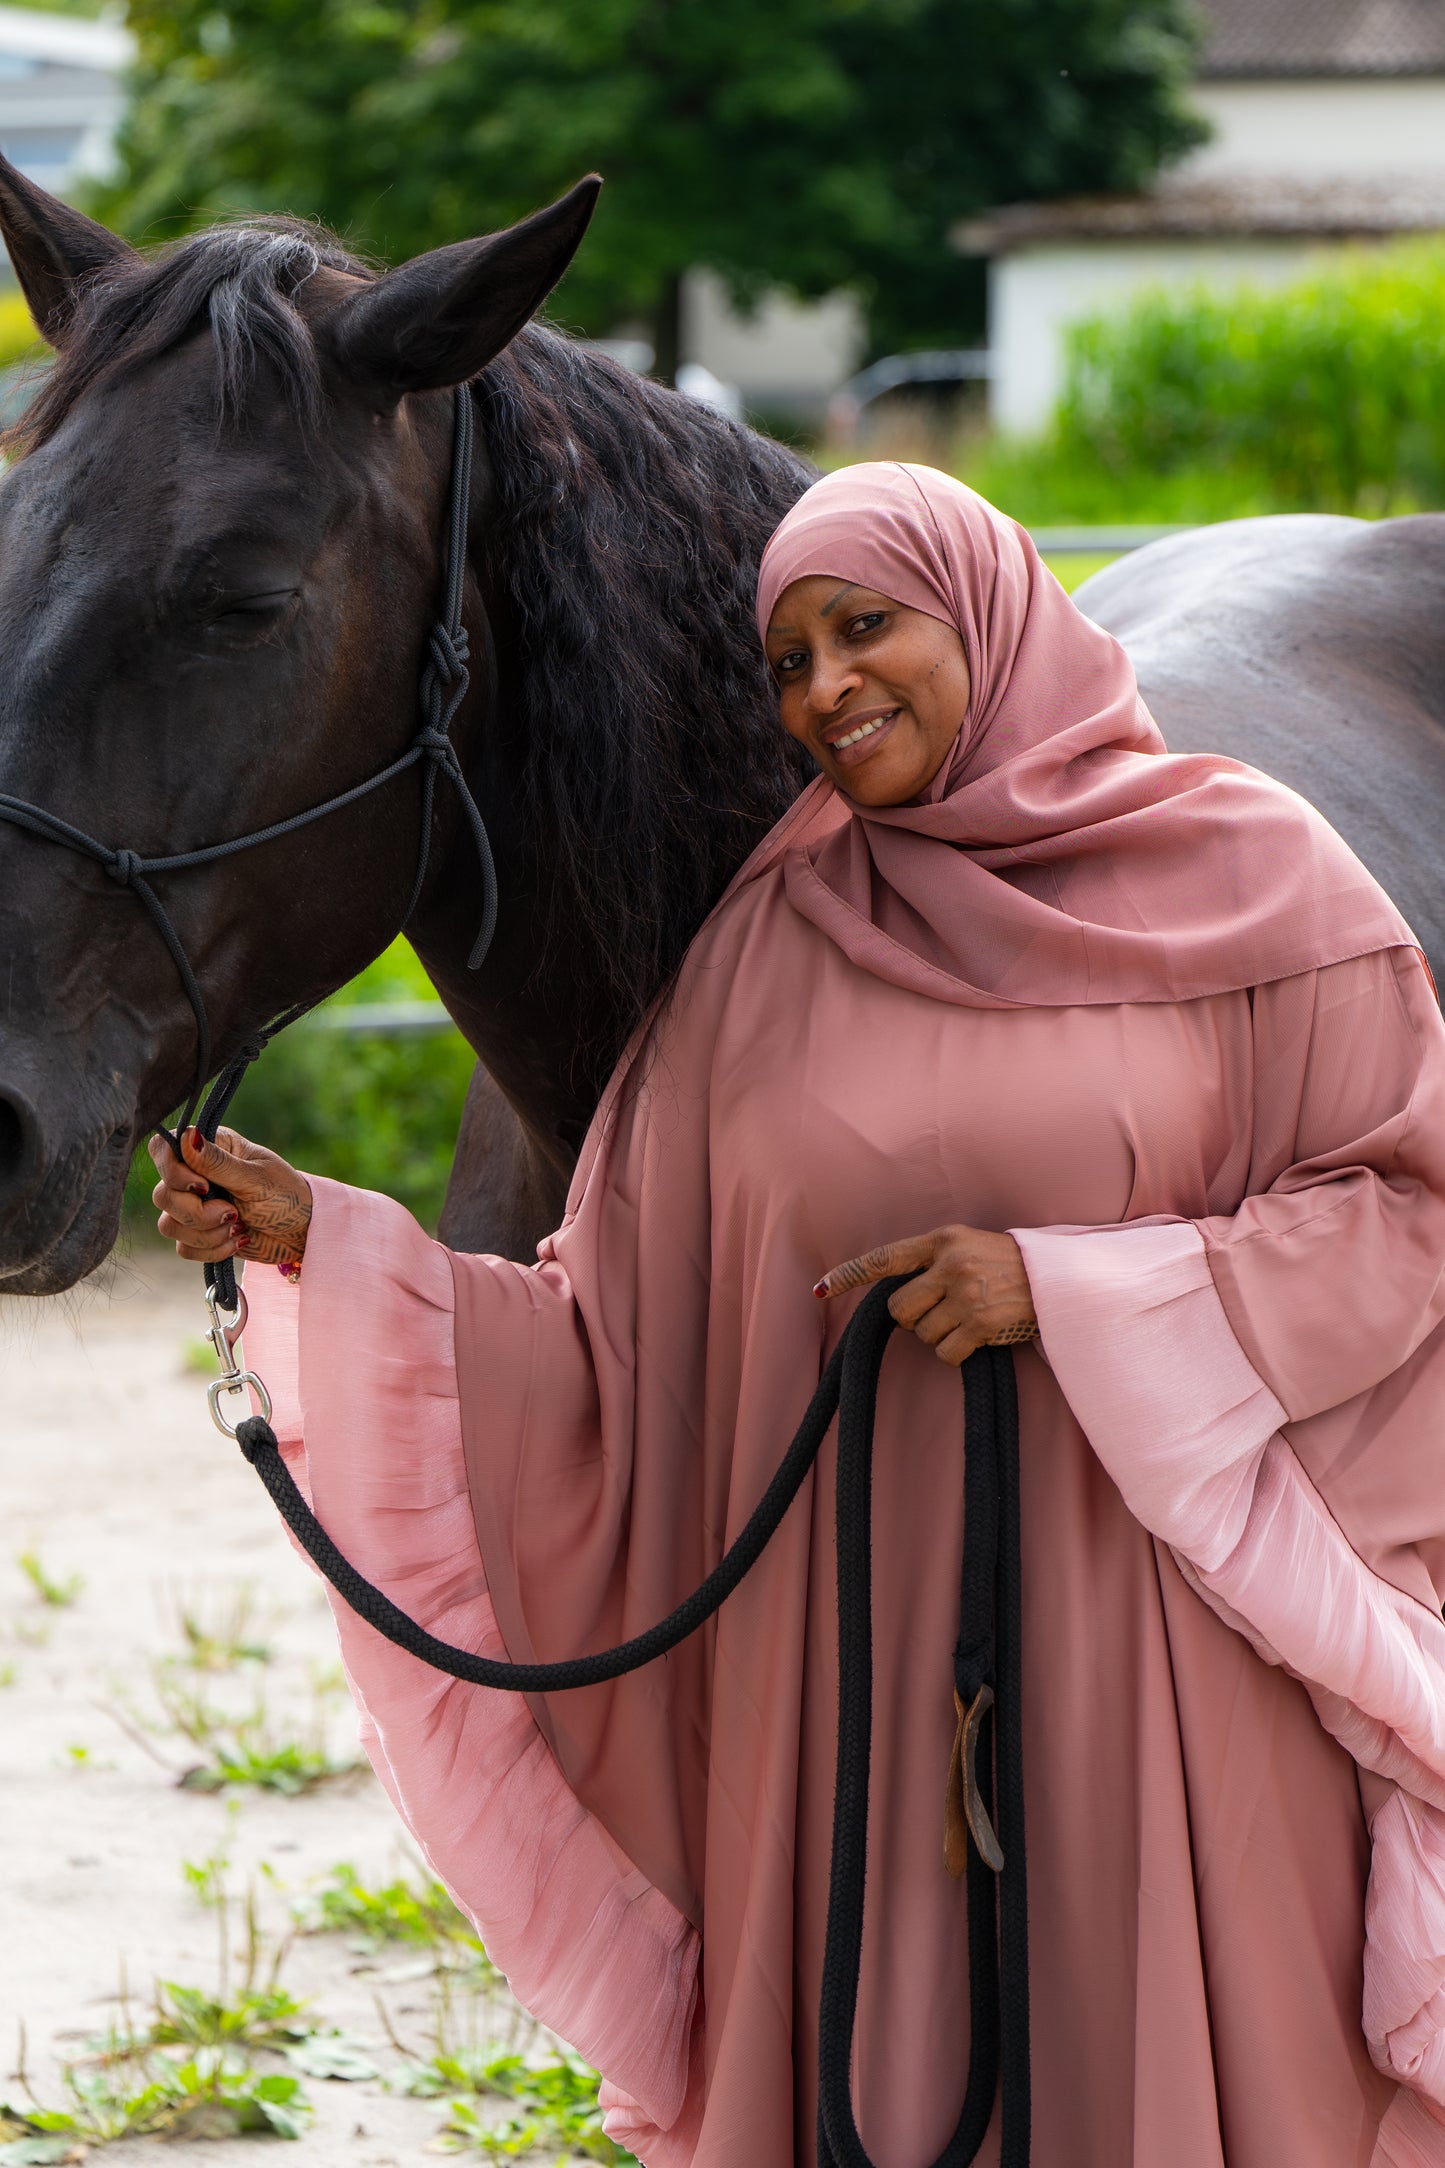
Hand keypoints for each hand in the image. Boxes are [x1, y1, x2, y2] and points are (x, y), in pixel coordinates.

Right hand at [148, 1126, 311, 1268]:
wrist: (303, 1233)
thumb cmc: (287, 1196)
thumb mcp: (256, 1178)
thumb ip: (217, 1162)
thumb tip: (187, 1136)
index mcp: (210, 1148)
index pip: (163, 1150)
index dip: (172, 1171)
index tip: (203, 1186)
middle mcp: (196, 1175)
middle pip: (162, 1195)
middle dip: (197, 1212)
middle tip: (232, 1213)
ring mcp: (196, 1205)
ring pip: (168, 1224)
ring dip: (206, 1233)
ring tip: (238, 1227)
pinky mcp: (199, 1234)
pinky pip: (183, 1247)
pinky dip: (211, 1250)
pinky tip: (237, 1240)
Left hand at [814, 1224, 1036, 1366]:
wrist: (1059, 1280)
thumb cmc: (1007, 1264)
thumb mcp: (968, 1245)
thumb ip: (932, 1260)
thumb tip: (892, 1293)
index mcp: (943, 1240)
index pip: (885, 1258)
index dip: (848, 1275)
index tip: (819, 1290)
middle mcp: (951, 1264)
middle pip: (898, 1309)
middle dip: (913, 1318)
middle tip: (940, 1310)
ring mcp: (967, 1295)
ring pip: (922, 1334)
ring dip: (940, 1334)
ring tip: (969, 1318)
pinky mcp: (981, 1325)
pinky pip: (946, 1354)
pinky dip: (957, 1352)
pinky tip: (978, 1336)